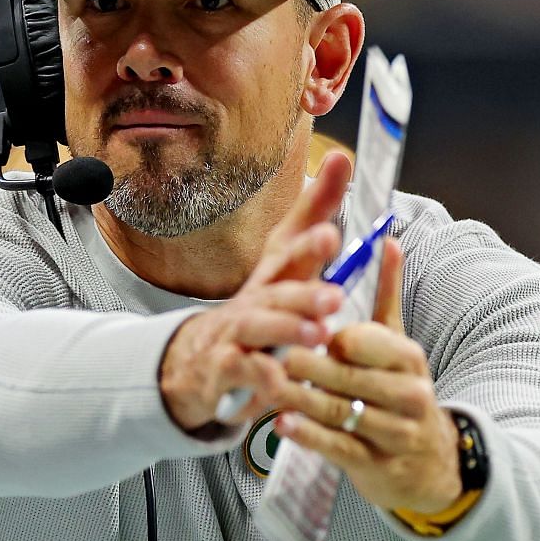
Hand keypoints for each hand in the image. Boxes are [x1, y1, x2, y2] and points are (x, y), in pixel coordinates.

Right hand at [159, 154, 351, 431]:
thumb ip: (315, 216)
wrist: (198, 359)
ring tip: (319, 334)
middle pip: (275, 290)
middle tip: (334, 296)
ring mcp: (234, 333)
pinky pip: (242, 372)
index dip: (309, 241)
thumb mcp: (288, 263)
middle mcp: (253, 299)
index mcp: (273, 275)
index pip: (290, 251)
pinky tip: (282, 382)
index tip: (332, 233)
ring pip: (257, 328)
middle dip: (303, 291)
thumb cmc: (258, 307)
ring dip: (287, 330)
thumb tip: (341, 158)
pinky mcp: (223, 369)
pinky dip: (260, 377)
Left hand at [273, 237, 462, 513]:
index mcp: (408, 358)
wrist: (429, 463)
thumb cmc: (401, 391)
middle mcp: (408, 394)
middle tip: (272, 353)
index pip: (365, 341)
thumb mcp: (397, 343)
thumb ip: (387, 294)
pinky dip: (308, 435)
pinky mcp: (374, 464)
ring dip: (299, 397)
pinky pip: (338, 446)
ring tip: (266, 385)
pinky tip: (281, 424)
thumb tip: (389, 239)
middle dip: (309, 365)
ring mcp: (394, 433)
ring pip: (339, 411)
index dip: (331, 334)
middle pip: (348, 376)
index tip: (300, 324)